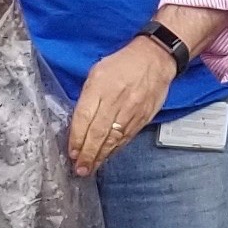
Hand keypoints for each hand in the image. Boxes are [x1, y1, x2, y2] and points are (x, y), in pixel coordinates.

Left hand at [66, 37, 180, 175]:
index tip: (72, 152)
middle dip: (87, 154)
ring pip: (113, 139)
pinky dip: (115, 150)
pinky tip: (107, 157)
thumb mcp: (97, 72)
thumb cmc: (123, 63)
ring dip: (100, 156)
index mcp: (100, 86)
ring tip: (90, 168)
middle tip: (79, 169)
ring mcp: (131, 110)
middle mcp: (116, 100)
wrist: (155, 58)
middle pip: (98, 132)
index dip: (77, 138)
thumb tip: (80, 122)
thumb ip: (88, 96)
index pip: (84, 117)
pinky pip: (126, 137)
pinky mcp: (143, 117)